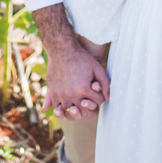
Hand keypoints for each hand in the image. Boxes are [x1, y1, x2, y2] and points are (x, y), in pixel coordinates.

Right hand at [32, 5, 109, 120]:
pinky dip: (62, 109)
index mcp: (84, 89)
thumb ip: (105, 84)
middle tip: (88, 101)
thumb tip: (108, 99)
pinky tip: (67, 103)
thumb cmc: (82, 58)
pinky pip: (57, 107)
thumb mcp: (97, 68)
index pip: (97, 102)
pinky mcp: (53, 92)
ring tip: (78, 104)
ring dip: (75, 109)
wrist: (62, 50)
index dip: (99, 98)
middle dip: (88, 107)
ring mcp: (61, 94)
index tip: (98, 93)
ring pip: (70, 112)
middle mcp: (72, 94)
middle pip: (83, 111)